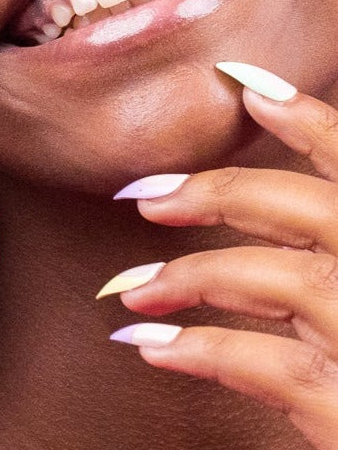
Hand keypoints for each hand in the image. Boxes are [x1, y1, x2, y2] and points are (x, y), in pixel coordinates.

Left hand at [104, 63, 337, 449]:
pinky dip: (199, 350)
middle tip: (142, 198)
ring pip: (281, 280)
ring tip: (131, 291)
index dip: (308, 119)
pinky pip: (266, 366)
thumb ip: (324, 262)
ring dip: (191, 278)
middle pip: (312, 211)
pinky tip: (150, 350)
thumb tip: (249, 221)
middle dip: (218, 193)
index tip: (239, 83)